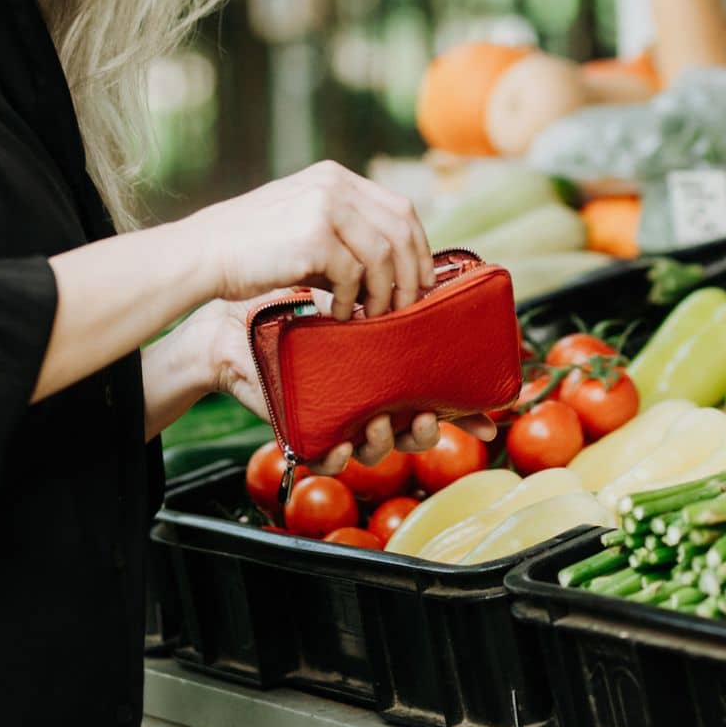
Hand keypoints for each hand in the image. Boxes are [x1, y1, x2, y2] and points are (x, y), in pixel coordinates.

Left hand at [176, 299, 496, 475]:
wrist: (234, 323)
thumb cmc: (291, 308)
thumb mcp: (346, 297)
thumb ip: (384, 291)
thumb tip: (429, 268)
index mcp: (387, 374)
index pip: (435, 399)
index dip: (466, 413)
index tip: (491, 413)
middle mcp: (369, 401)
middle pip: (413, 434)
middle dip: (425, 432)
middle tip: (422, 414)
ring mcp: (340, 419)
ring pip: (377, 449)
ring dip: (384, 440)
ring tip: (376, 419)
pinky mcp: (306, 432)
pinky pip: (329, 458)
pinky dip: (338, 456)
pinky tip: (341, 444)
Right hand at [191, 160, 433, 318]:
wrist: (203, 253)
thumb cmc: (253, 248)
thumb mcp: (304, 222)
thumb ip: (345, 234)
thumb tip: (395, 270)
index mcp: (335, 177)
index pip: (400, 208)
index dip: (419, 248)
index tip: (422, 281)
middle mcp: (334, 185)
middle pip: (401, 230)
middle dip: (411, 274)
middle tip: (408, 307)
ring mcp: (324, 207)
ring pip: (383, 256)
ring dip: (384, 293)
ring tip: (371, 316)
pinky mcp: (314, 237)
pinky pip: (354, 275)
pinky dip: (352, 301)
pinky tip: (338, 313)